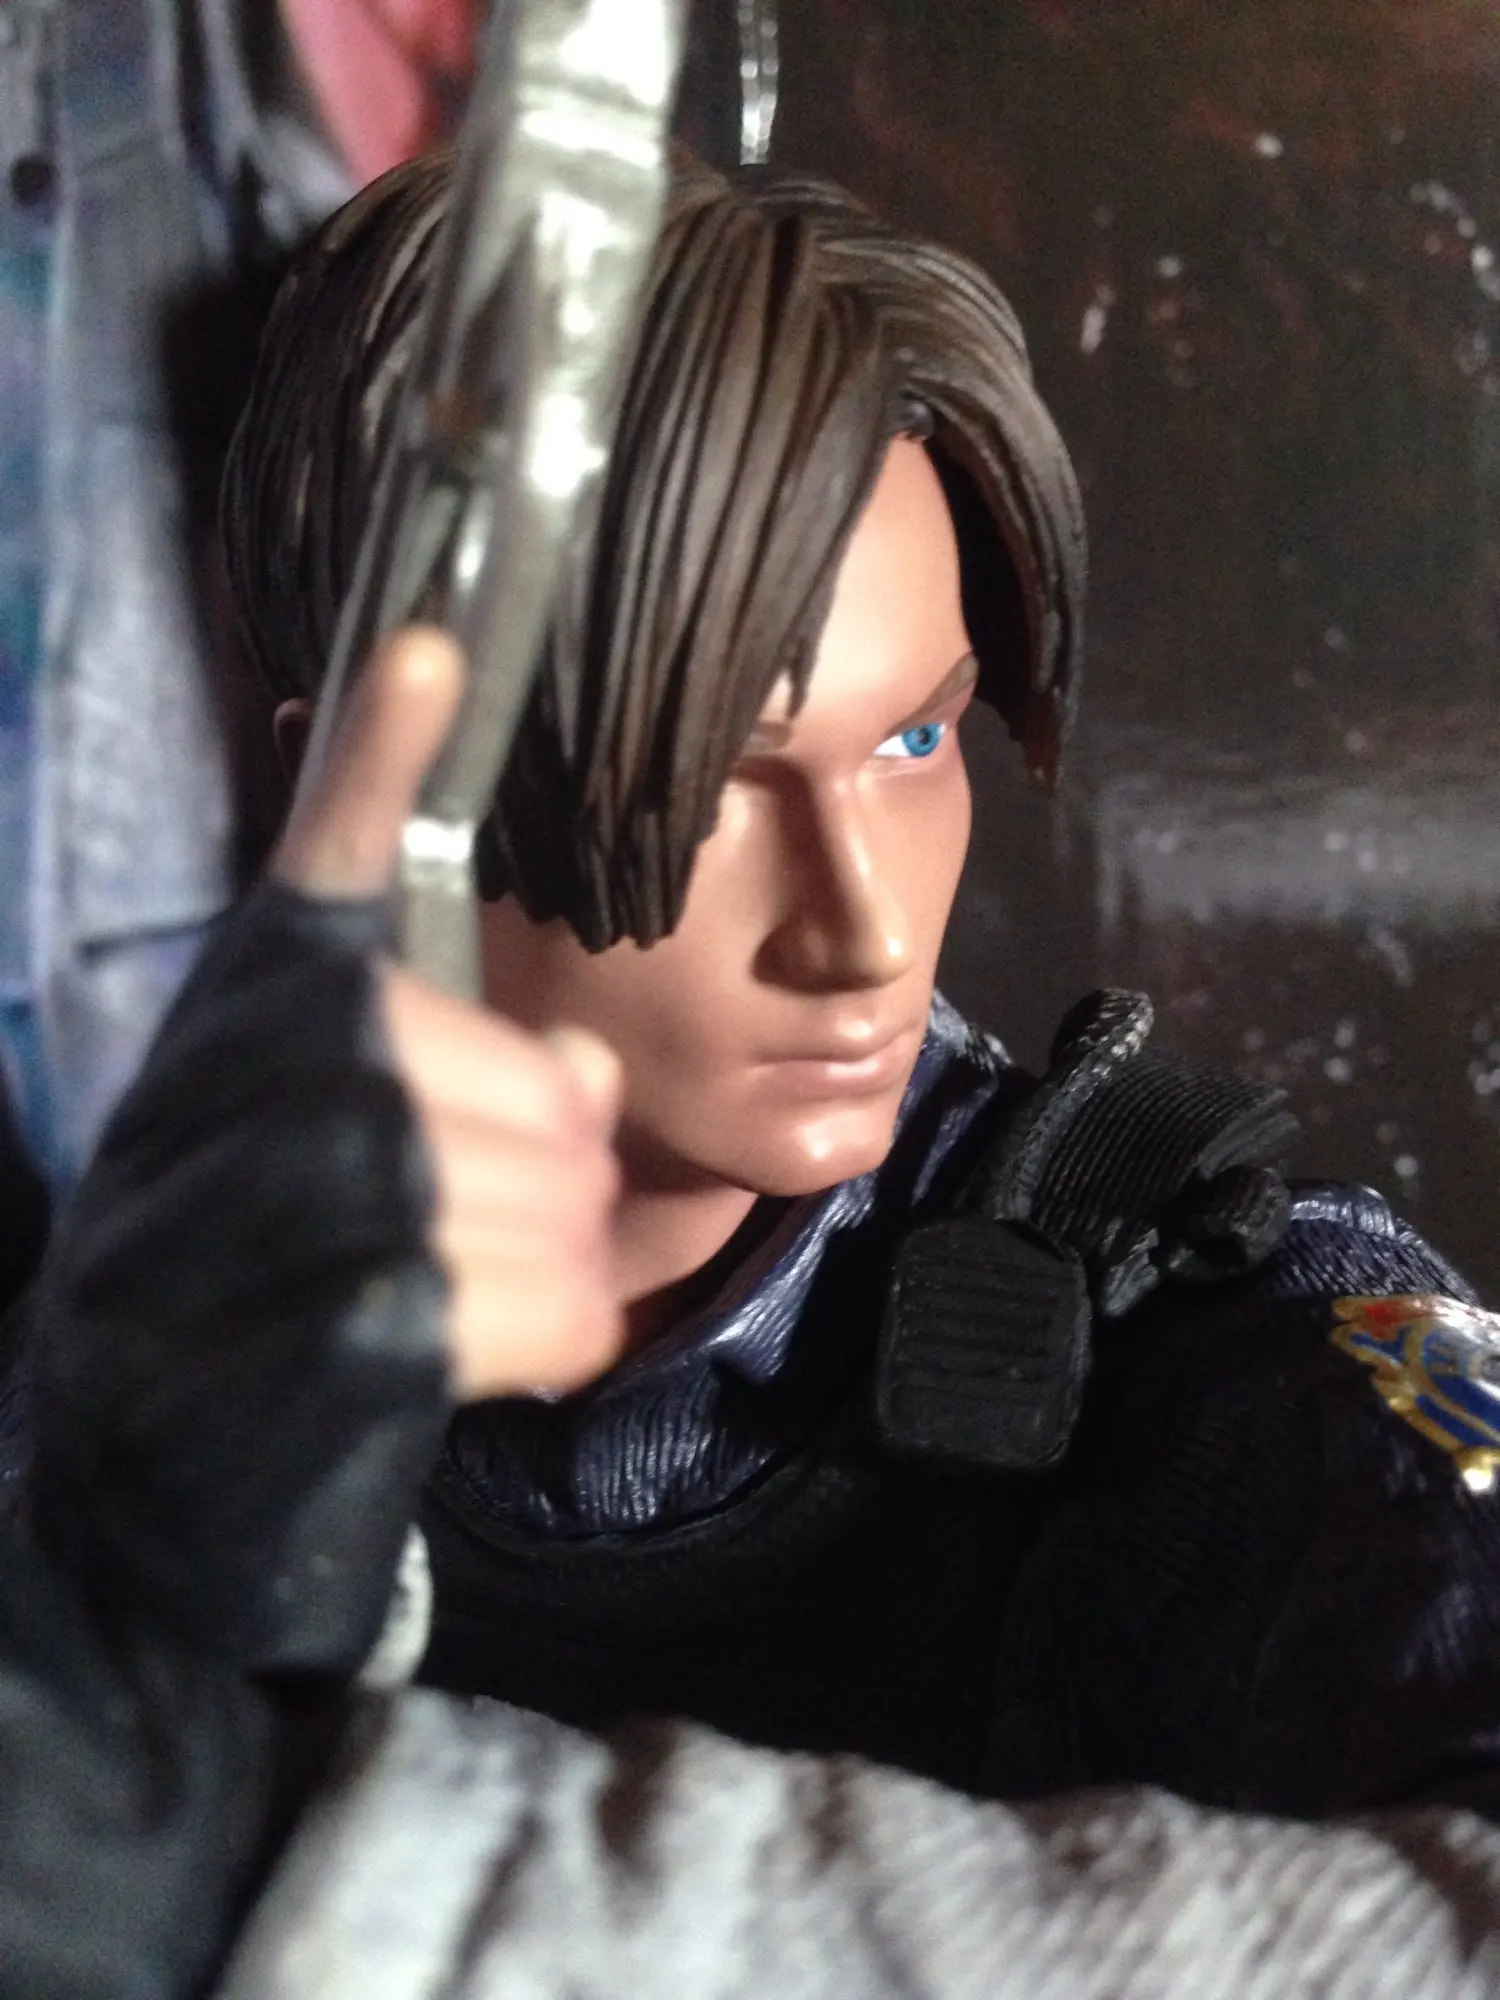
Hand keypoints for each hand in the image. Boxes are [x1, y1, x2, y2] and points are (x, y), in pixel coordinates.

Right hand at [273, 626, 624, 1398]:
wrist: (140, 1490)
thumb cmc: (266, 1288)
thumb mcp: (344, 1152)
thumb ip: (465, 1081)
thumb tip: (589, 1075)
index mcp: (246, 1026)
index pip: (319, 873)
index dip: (373, 757)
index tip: (433, 647)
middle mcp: (238, 1097)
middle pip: (521, 1077)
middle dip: (566, 1161)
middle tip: (522, 1215)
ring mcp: (264, 1224)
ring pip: (545, 1189)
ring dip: (564, 1254)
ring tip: (504, 1283)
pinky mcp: (322, 1351)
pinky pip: (540, 1301)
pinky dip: (559, 1335)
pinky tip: (510, 1353)